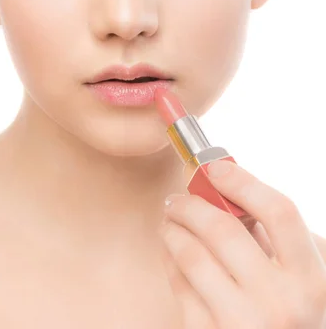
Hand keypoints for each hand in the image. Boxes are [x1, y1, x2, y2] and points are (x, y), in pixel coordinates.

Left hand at [158, 159, 325, 327]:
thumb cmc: (299, 320)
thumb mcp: (308, 281)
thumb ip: (282, 242)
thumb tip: (232, 195)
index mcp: (312, 281)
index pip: (278, 212)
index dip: (242, 182)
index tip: (213, 168)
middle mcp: (281, 304)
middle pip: (223, 229)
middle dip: (192, 203)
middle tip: (179, 196)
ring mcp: (243, 325)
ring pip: (192, 256)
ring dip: (173, 228)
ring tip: (170, 219)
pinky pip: (179, 287)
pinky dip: (170, 260)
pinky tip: (172, 252)